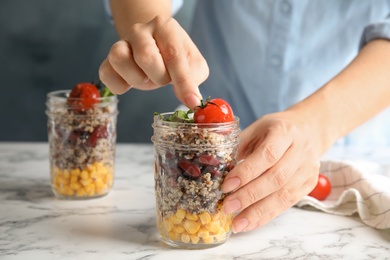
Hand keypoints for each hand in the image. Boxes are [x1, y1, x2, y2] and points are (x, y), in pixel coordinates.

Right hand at [99, 15, 208, 108]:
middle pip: (146, 57)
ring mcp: (121, 43)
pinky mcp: (108, 59)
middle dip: (159, 77)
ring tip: (147, 78)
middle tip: (164, 78)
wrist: (153, 46)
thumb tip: (191, 100)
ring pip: (120, 59)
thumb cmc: (174, 55)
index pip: (174, 56)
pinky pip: (106, 73)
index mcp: (165, 27)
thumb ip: (194, 79)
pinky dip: (119, 85)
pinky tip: (130, 84)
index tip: (192, 102)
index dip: (184, 82)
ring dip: (137, 79)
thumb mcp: (193, 64)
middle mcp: (141, 30)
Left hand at [221, 111, 321, 232]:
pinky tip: (250, 223)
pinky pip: (286, 204)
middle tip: (228, 207)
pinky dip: (267, 216)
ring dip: (258, 212)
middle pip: (275, 178)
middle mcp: (300, 151)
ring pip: (283, 195)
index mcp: (284, 132)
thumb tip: (216, 166)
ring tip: (238, 224)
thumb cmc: (276, 129)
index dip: (246, 172)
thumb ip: (239, 145)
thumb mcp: (257, 128)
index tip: (226, 186)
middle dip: (249, 196)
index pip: (267, 155)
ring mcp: (307, 170)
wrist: (308, 130)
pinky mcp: (307, 185)